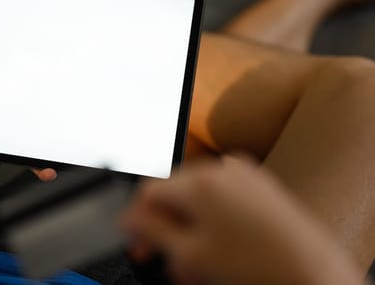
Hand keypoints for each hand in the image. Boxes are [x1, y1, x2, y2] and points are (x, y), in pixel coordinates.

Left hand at [0, 17, 56, 190]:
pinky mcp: (10, 146)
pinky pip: (29, 156)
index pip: (5, 64)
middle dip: (42, 84)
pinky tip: (47, 169)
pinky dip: (40, 164)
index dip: (19, 52)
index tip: (31, 39)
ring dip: (49, 122)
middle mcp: (2, 102)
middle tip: (56, 73)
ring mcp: (9, 124)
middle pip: (26, 90)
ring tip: (61, 115)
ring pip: (35, 121)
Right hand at [122, 156, 362, 284]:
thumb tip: (128, 219)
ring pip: (197, 199)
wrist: (314, 273)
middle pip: (173, 194)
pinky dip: (212, 221)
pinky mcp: (260, 185)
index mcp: (199, 182)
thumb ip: (151, 231)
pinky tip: (216, 250)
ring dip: (189, 229)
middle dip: (165, 228)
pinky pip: (222, 198)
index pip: (148, 191)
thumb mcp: (190, 254)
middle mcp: (220, 169)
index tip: (137, 242)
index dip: (137, 220)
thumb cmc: (259, 267)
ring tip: (195, 264)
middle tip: (164, 258)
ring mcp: (243, 175)